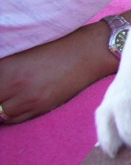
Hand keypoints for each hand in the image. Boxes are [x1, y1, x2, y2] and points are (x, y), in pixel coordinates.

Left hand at [0, 9, 130, 123]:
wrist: (88, 52)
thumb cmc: (57, 45)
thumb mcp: (22, 53)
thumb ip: (4, 69)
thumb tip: (0, 79)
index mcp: (6, 67)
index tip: (1, 84)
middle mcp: (14, 85)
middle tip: (4, 91)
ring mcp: (28, 99)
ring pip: (0, 114)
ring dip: (0, 106)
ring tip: (6, 97)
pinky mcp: (41, 107)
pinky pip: (14, 119)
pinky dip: (9, 114)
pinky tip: (13, 103)